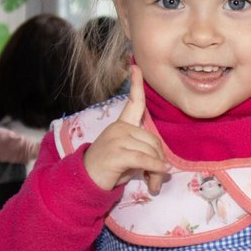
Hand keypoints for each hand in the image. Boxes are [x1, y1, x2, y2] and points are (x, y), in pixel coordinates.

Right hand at [83, 68, 167, 193]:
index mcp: (121, 125)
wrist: (84, 182)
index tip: (136, 66)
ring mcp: (117, 139)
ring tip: (152, 184)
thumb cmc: (108, 169)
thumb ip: (144, 152)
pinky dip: (155, 169)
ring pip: (151, 151)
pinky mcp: (117, 154)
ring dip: (156, 171)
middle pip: (154, 139)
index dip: (136, 84)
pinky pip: (145, 160)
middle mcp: (119, 128)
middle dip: (159, 161)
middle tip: (156, 180)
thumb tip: (166, 165)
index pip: (132, 102)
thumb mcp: (128, 156)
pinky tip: (158, 176)